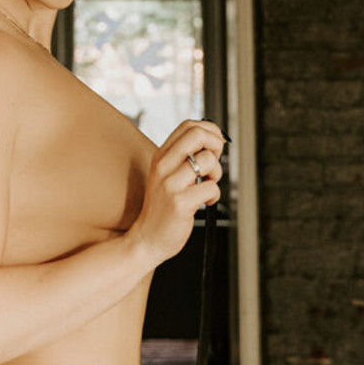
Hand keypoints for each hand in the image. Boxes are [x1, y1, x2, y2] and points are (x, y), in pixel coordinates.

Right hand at [125, 120, 226, 267]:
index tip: (215, 145)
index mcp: (161, 156)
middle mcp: (163, 166)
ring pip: (208, 161)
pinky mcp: (180, 202)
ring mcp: (170, 184)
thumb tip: (215, 142)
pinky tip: (204, 202)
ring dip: (216, 174)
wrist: (147, 239)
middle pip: (198, 135)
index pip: (188, 126)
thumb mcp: (168, 176)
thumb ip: (184, 158)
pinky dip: (214, 196)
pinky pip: (211, 188)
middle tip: (214, 161)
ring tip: (207, 185)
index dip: (209, 130)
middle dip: (215, 144)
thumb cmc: (163, 207)